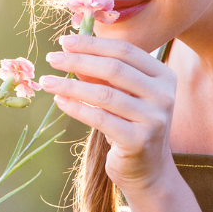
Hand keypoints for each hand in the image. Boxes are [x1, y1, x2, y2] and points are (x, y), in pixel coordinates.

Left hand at [39, 33, 178, 196]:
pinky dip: (76, 108)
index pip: (125, 50)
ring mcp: (154, 119)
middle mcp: (164, 95)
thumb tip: (71, 51)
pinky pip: (99, 119)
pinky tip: (59, 101)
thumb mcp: (123, 95)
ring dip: (70, 85)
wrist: (148, 170)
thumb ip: (103, 74)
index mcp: (163, 76)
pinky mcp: (138, 141)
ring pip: (104, 94)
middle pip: (114, 68)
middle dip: (78, 60)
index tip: (65, 41)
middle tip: (52, 58)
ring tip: (47, 81)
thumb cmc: (131, 126)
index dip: (93, 44)